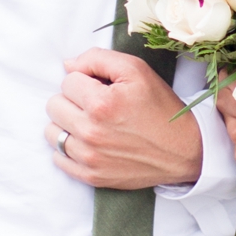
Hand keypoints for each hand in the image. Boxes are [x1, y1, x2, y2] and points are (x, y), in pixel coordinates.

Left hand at [48, 47, 204, 189]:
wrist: (183, 150)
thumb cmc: (160, 108)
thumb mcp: (137, 70)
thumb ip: (97, 59)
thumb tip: (67, 66)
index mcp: (101, 104)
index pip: (67, 81)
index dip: (85, 80)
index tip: (102, 88)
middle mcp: (91, 132)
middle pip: (54, 105)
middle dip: (73, 100)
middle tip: (96, 105)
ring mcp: (90, 157)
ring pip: (52, 132)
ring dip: (68, 124)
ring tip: (91, 123)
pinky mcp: (91, 176)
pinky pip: (58, 158)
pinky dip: (69, 148)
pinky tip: (89, 142)